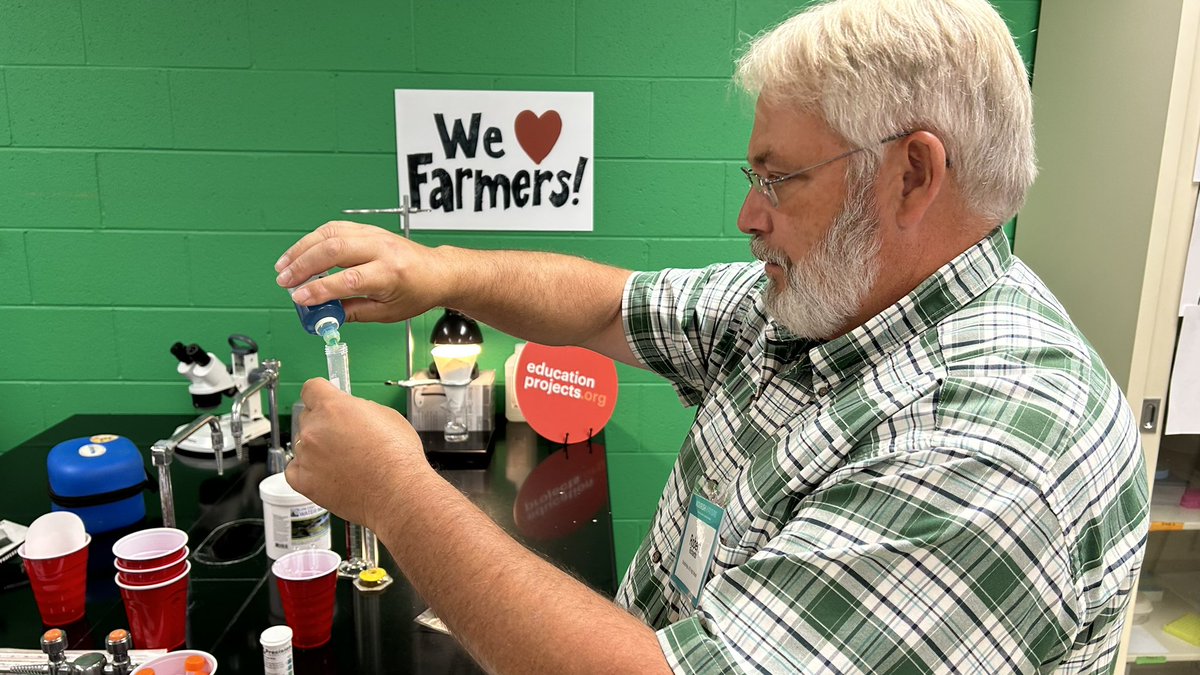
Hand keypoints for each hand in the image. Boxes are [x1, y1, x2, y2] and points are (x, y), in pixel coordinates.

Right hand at [274, 221, 447, 323]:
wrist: (437, 272)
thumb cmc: (417, 292)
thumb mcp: (388, 313)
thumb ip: (353, 313)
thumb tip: (323, 314)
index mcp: (391, 274)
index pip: (349, 280)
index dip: (320, 289)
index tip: (299, 298)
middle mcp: (382, 250)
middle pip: (334, 250)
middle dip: (303, 266)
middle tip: (285, 281)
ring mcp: (374, 235)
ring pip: (331, 234)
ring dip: (302, 249)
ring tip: (284, 266)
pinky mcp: (367, 229)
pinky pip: (335, 228)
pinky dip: (314, 239)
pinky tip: (301, 252)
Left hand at [285, 378, 430, 528]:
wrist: (397, 493)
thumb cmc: (398, 458)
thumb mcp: (386, 416)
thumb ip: (360, 409)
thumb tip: (352, 411)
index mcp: (333, 407)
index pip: (311, 389)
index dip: (321, 395)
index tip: (324, 400)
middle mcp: (314, 429)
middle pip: (308, 418)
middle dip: (324, 425)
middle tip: (345, 438)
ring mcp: (306, 456)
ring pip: (303, 445)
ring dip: (318, 449)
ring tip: (344, 462)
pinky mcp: (303, 481)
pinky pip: (295, 469)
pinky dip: (308, 471)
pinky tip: (329, 473)